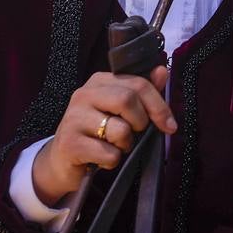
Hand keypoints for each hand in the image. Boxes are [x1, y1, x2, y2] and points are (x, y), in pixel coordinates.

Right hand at [32, 66, 174, 204]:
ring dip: (126, 145)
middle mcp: (84, 94)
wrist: (61, 161)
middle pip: (127, 100)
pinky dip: (113, 162)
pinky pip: (109, 154)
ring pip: (120, 130)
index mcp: (99, 81)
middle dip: (140, 122)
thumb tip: (162, 71)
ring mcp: (74, 118)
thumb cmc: (96, 132)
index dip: (158, 105)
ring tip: (114, 146)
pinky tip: (100, 159)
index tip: (170, 125)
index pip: (137, 84)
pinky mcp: (70, 143)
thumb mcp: (119, 110)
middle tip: (135, 134)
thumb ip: (141, 91)